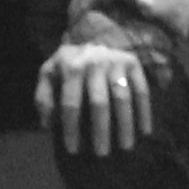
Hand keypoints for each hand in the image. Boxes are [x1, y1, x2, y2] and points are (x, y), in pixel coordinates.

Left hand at [37, 33, 165, 156]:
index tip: (73, 150)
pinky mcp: (133, 63)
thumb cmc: (68, 64)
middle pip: (99, 103)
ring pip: (123, 98)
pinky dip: (144, 112)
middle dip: (100, 130)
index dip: (71, 127)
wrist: (92, 35)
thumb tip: (47, 125)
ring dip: (125, 124)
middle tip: (102, 154)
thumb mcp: (48, 74)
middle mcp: (95, 63)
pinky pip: (142, 90)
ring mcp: (116, 62)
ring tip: (125, 147)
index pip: (71, 102)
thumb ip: (43, 97)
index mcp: (71, 67)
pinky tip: (145, 131)